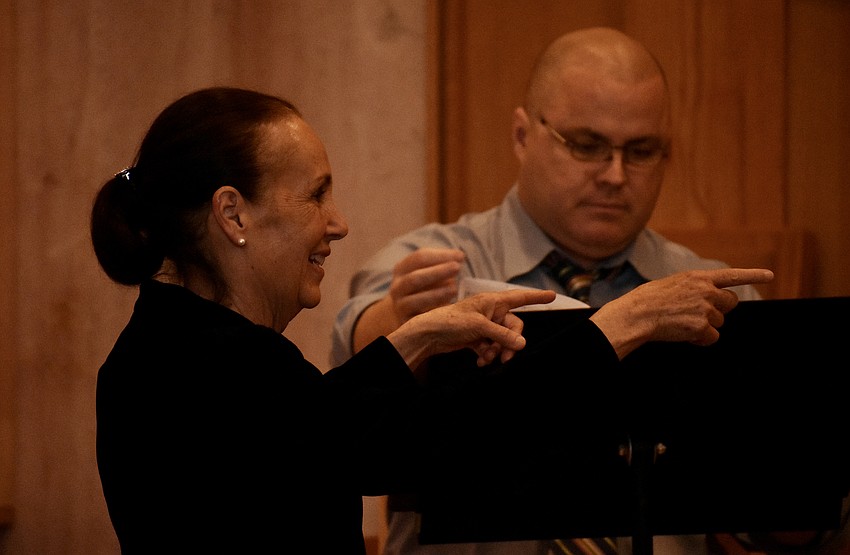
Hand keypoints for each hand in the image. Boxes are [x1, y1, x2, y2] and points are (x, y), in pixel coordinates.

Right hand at [385, 248, 465, 326]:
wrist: (405, 314)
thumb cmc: (423, 289)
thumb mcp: (427, 273)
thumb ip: (441, 265)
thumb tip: (459, 257)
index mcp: (402, 269)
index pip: (419, 258)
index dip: (440, 256)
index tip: (460, 256)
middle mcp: (397, 287)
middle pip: (415, 278)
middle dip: (438, 272)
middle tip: (457, 268)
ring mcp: (400, 306)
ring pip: (414, 300)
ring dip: (436, 294)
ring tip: (454, 289)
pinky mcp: (405, 323)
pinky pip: (419, 318)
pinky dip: (433, 311)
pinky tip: (448, 307)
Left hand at [387, 288, 556, 369]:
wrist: (427, 335)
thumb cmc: (450, 321)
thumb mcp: (479, 327)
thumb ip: (502, 334)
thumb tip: (522, 343)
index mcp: (492, 301)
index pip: (520, 297)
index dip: (537, 297)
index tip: (553, 296)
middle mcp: (490, 311)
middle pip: (513, 326)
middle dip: (510, 342)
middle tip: (506, 357)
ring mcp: (483, 325)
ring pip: (502, 340)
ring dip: (497, 351)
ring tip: (487, 358)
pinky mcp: (476, 338)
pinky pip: (491, 347)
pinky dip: (488, 354)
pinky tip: (480, 361)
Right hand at [591, 268, 773, 358]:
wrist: (638, 314)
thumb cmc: (650, 299)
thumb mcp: (674, 283)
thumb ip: (696, 287)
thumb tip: (710, 299)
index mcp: (698, 277)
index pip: (732, 275)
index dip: (753, 275)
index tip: (770, 275)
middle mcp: (706, 291)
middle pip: (730, 303)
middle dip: (720, 309)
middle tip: (700, 312)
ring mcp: (705, 309)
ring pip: (719, 322)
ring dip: (704, 325)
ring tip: (682, 322)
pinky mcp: (701, 327)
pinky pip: (711, 337)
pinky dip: (700, 339)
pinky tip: (683, 333)